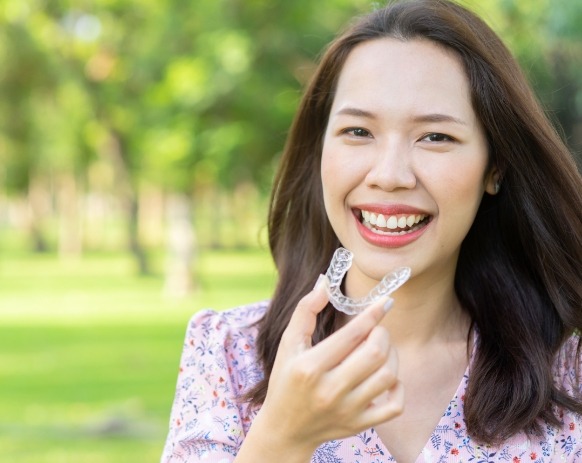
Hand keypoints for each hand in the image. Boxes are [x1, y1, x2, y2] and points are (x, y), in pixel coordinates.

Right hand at [254, 274, 403, 454]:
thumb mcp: (288, 344)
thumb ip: (305, 310)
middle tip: (376, 330)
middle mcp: (329, 391)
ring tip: (380, 350)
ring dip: (391, 356)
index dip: (373, 314)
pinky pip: (395, 405)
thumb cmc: (286, 380)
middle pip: (375, 354)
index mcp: (309, 367)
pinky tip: (387, 377)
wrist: (285, 429)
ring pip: (388, 376)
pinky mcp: (359, 425)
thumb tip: (325, 283)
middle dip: (382, 334)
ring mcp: (347, 411)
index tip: (386, 301)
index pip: (351, 335)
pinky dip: (397, 386)